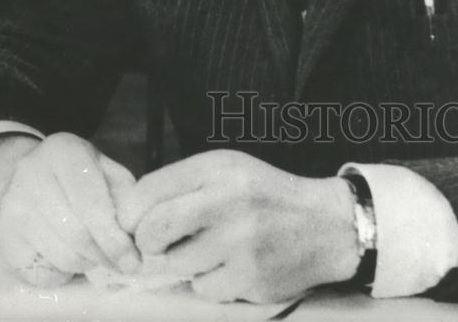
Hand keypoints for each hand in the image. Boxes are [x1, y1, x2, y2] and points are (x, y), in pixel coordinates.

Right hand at [0, 132, 140, 287]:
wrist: (25, 173)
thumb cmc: (76, 174)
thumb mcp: (104, 169)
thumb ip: (123, 194)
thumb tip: (136, 231)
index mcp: (63, 150)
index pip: (92, 203)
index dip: (114, 237)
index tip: (132, 259)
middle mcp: (32, 173)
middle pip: (76, 233)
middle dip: (103, 255)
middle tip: (119, 264)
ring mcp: (12, 204)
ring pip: (60, 256)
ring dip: (85, 265)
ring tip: (95, 257)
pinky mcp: (1, 232)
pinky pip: (39, 272)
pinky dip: (62, 273)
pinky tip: (69, 257)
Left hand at [115, 149, 359, 302]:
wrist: (325, 225)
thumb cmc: (266, 196)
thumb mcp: (228, 171)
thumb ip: (184, 185)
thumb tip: (133, 217)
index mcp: (218, 168)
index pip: (149, 190)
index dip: (132, 213)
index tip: (136, 223)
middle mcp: (227, 201)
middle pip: (153, 230)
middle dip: (147, 242)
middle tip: (159, 244)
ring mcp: (239, 242)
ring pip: (178, 264)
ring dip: (187, 262)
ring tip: (214, 249)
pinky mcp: (249, 278)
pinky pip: (204, 289)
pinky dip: (212, 282)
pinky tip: (234, 266)